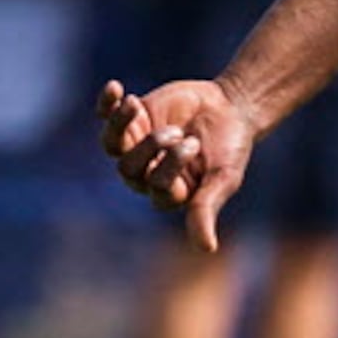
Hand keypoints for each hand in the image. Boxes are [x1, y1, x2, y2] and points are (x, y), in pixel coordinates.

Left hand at [96, 77, 255, 252]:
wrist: (231, 108)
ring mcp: (135, 144)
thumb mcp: (223, 179)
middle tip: (178, 132)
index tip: (193, 145)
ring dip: (119, 124)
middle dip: (151, 147)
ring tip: (135, 104)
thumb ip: (207, 209)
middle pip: (128, 168)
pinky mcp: (132, 118)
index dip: (169, 167)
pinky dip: (106, 103)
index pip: (154, 186)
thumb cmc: (230, 149)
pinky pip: (107, 115)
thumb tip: (207, 249)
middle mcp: (145, 173)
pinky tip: (115, 88)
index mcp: (166, 193)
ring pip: (111, 143)